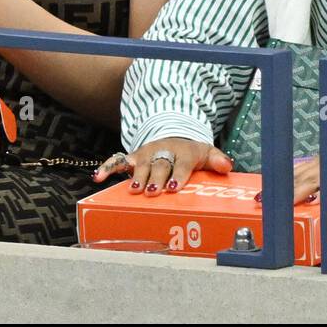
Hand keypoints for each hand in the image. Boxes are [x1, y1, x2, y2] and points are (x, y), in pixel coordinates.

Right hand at [93, 137, 232, 194]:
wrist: (174, 135)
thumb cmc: (190, 152)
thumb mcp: (206, 153)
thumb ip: (217, 160)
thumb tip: (227, 166)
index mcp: (183, 153)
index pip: (181, 165)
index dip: (178, 176)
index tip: (173, 188)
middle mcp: (163, 152)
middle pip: (159, 166)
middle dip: (156, 178)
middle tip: (153, 191)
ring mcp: (146, 154)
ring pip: (140, 164)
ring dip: (136, 176)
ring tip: (133, 190)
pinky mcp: (133, 157)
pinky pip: (118, 160)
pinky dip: (107, 168)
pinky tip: (98, 178)